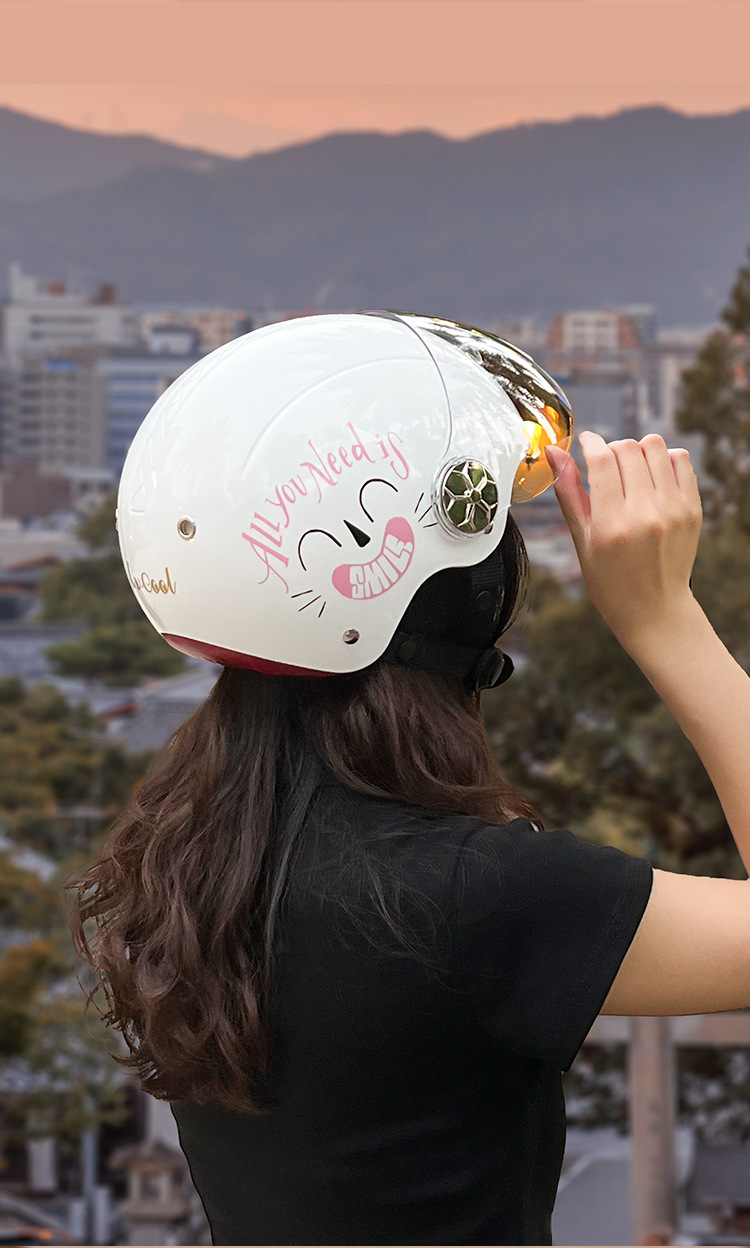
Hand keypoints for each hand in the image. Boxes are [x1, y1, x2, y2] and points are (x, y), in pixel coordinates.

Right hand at [544, 432, 702, 646]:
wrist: (655, 610)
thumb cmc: (610, 581)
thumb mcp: (582, 540)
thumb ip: (569, 492)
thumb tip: (553, 452)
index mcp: (612, 525)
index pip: (602, 460)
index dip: (590, 443)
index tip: (586, 442)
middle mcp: (645, 514)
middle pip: (628, 448)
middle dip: (612, 448)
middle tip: (607, 465)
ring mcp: (673, 510)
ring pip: (656, 446)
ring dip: (639, 449)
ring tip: (631, 468)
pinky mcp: (692, 509)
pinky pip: (681, 460)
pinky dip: (664, 458)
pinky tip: (653, 475)